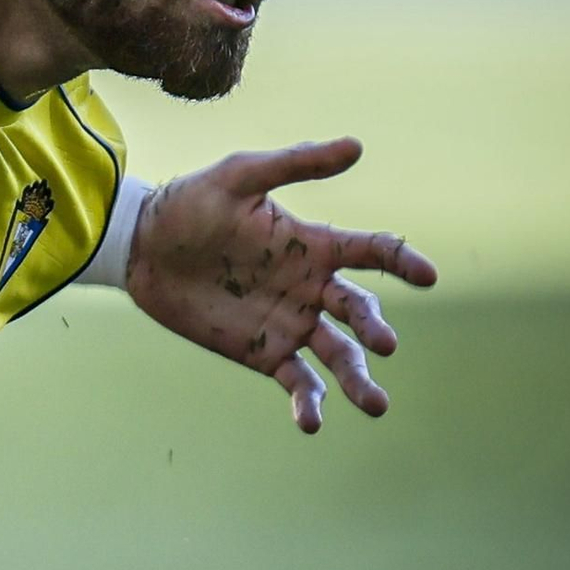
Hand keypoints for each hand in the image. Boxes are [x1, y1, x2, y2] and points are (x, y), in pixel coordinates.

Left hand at [126, 137, 436, 433]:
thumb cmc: (190, 203)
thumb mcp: (240, 176)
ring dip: (358, 379)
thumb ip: (295, 164)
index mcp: (313, 244)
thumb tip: (357, 146)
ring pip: (339, 354)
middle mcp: (311, 287)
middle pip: (359, 311)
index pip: (372, 252)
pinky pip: (297, 382)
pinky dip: (309, 403)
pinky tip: (312, 423)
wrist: (142, 247)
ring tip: (375, 404)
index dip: (403, 261)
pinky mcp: (263, 353)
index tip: (427, 276)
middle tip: (383, 343)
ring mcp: (290, 323)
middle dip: (375, 328)